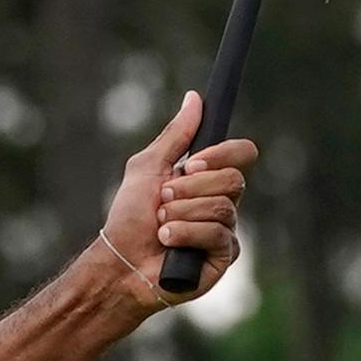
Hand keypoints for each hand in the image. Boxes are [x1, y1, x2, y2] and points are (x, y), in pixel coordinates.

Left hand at [99, 92, 252, 302]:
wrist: (119, 262)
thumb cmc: (129, 219)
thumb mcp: (147, 168)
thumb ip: (175, 135)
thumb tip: (194, 98)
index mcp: (208, 179)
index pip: (242, 154)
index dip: (223, 154)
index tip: (193, 163)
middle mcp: (222, 202)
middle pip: (234, 179)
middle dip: (190, 189)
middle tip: (163, 200)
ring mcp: (225, 230)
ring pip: (223, 207)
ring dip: (181, 212)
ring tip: (160, 225)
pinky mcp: (224, 256)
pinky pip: (217, 234)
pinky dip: (185, 234)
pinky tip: (168, 242)